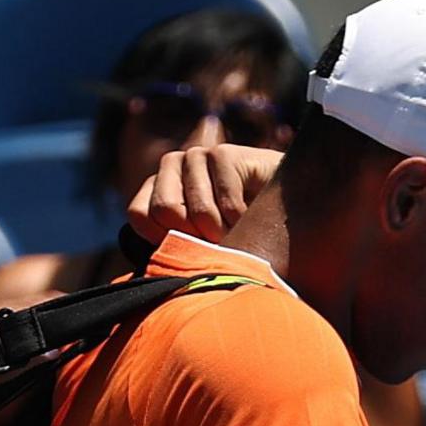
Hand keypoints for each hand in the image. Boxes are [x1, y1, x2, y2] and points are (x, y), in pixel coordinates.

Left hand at [127, 145, 284, 244]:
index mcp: (157, 186)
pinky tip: (254, 215)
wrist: (286, 205)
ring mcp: (197, 155)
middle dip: (196, 236)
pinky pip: (227, 204)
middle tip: (219, 240)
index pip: (139, 213)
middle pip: (165, 209)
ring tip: (239, 230)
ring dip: (226, 233)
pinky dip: (244, 222)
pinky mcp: (223, 153)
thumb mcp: (201, 244)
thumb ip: (175, 248)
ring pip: (200, 212)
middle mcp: (172, 165)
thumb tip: (156, 272)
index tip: (192, 248)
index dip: (166, 239)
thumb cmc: (238, 231)